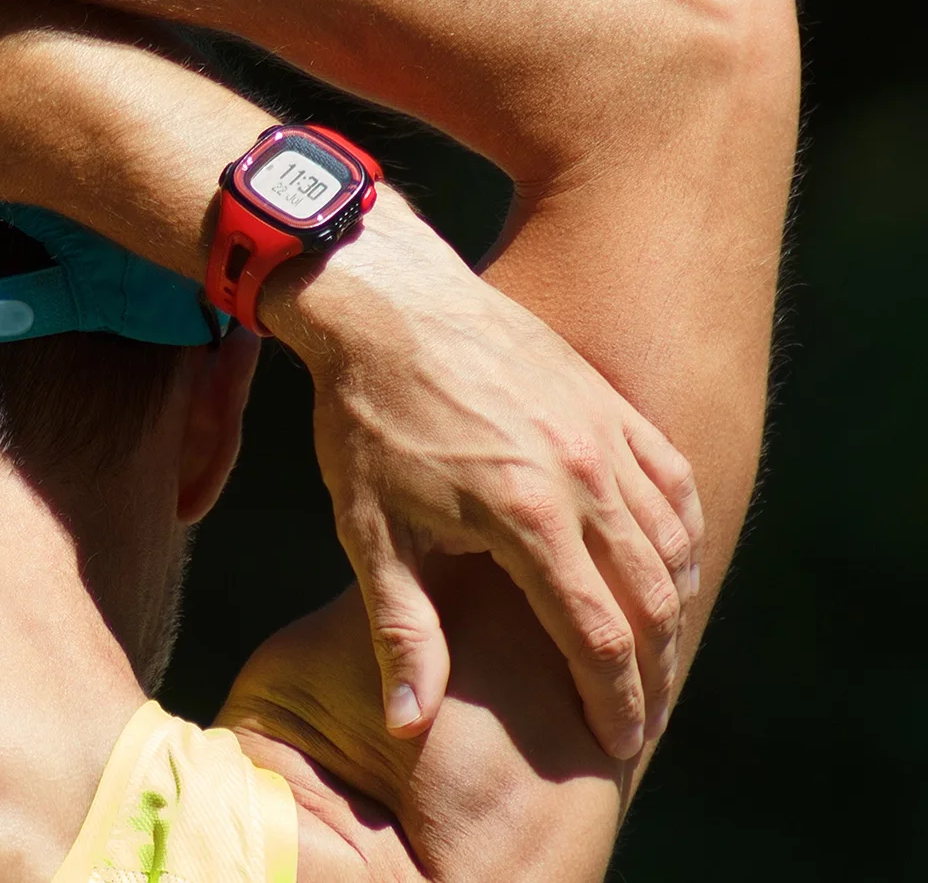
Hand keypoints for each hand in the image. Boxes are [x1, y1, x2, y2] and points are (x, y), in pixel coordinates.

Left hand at [269, 201, 705, 761]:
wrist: (383, 303)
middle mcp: (582, 476)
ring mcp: (603, 432)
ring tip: (655, 650)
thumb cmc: (365, 419)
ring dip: (673, 602)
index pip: (597, 637)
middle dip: (654, 667)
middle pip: (652, 596)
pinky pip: (671, 478)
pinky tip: (666, 562)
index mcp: (526, 519)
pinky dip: (680, 531)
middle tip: (645, 712)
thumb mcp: (368, 531)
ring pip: (672, 539)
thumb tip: (408, 721)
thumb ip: (400, 630)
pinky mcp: (607, 400)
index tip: (619, 743)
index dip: (614, 699)